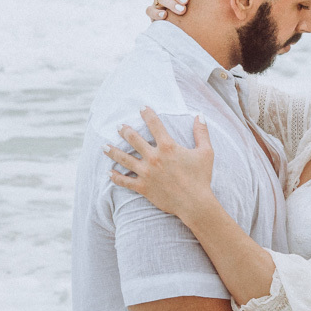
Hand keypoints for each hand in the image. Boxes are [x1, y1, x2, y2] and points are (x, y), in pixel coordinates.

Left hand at [104, 107, 214, 221]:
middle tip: (119, 126)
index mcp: (168, 147)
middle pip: (133, 139)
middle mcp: (154, 157)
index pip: (154, 125)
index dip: (147, 114)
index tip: (142, 108)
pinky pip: (125, 181)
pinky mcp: (143, 187)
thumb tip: (200, 115)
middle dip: (125, 130)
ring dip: (113, 151)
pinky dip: (115, 177)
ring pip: (124, 159)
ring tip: (104, 146)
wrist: (194, 203)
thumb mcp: (206, 152)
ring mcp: (146, 173)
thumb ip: (202, 133)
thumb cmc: (201, 178)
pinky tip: (108, 173)